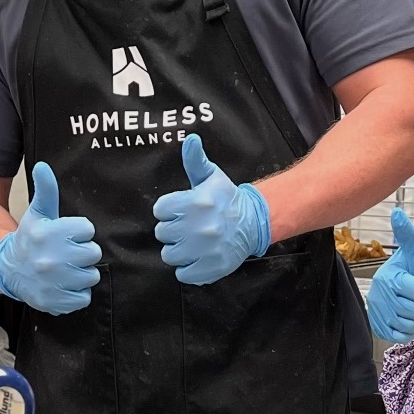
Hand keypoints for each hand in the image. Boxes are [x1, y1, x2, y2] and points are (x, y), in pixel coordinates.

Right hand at [0, 162, 101, 315]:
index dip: (79, 232)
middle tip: (67, 253)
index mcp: (49, 234)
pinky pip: (84, 298)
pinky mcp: (55, 302)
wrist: (9, 269)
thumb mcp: (38, 213)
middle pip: (93, 253)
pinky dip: (76, 293)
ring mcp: (53, 283)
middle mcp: (51, 259)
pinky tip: (64, 285)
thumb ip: (46, 190)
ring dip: (82, 273)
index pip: (88, 229)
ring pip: (91, 276)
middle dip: (83, 252)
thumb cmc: (31, 239)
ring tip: (66, 269)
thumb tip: (43, 166)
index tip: (66, 235)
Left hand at [153, 135, 269, 284]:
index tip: (180, 209)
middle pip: (162, 233)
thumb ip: (195, 160)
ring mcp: (205, 250)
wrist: (253, 223)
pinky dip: (187, 268)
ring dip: (178, 249)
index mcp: (197, 202)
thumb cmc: (226, 199)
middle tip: (187, 226)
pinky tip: (197, 256)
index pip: (160, 209)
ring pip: (169, 255)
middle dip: (172, 229)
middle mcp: (200, 227)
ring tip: (191, 242)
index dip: (168, 209)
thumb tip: (190, 139)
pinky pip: (182, 274)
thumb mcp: (211, 176)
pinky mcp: (211, 268)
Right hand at [367, 208, 413, 342]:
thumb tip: (397, 212)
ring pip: (409, 324)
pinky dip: (410, 330)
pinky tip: (411, 318)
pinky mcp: (380, 327)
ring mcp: (378, 312)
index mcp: (387, 276)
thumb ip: (408, 235)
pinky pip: (400, 335)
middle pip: (413, 311)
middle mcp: (379, 295)